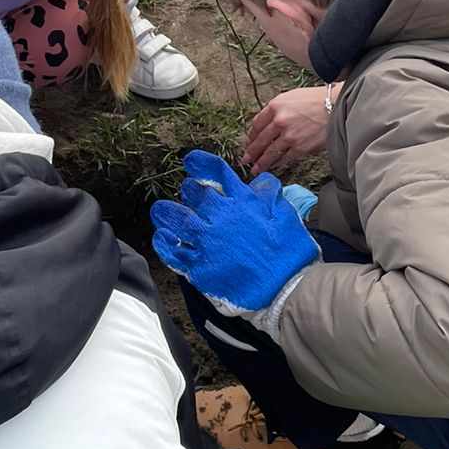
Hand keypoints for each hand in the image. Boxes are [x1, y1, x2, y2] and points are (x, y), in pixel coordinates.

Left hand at [151, 150, 319, 321]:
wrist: (285, 288)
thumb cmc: (289, 251)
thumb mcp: (285, 214)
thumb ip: (269, 193)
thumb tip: (259, 180)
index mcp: (242, 202)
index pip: (218, 173)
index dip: (201, 163)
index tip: (190, 160)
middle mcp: (221, 217)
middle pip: (195, 195)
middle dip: (189, 190)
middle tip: (186, 191)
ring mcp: (207, 242)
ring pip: (178, 220)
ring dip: (167, 212)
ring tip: (160, 210)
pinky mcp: (200, 267)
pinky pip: (174, 252)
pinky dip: (165, 243)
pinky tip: (161, 237)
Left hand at [244, 85, 333, 176]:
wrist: (337, 106)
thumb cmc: (317, 100)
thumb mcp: (292, 97)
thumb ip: (278, 109)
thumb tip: (269, 124)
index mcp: (275, 106)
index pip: (256, 124)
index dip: (251, 136)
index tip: (248, 142)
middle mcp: (279, 121)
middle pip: (260, 141)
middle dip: (251, 152)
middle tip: (245, 160)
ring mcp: (289, 136)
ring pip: (270, 153)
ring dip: (261, 163)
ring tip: (255, 169)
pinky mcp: (300, 147)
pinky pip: (285, 158)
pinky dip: (278, 164)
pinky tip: (273, 167)